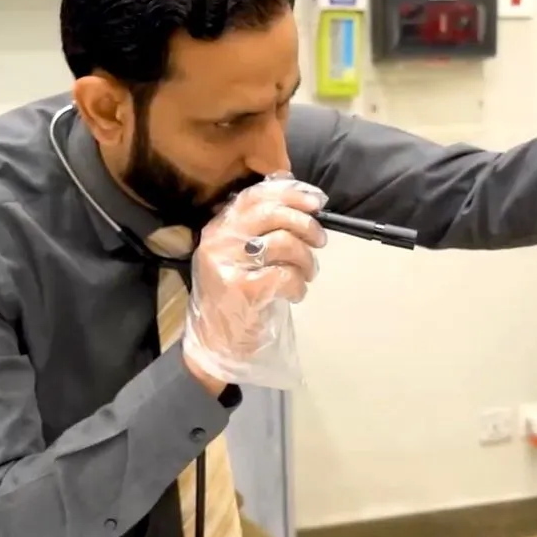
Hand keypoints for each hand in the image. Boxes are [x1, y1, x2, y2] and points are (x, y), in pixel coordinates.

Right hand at [183, 174, 327, 383]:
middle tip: (320, 241)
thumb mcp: (240, 256)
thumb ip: (260, 228)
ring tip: (307, 274)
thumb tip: (301, 198)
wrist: (216, 344)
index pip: (255, 196)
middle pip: (272, 213)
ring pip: (284, 242)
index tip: (317, 201)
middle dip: (306, 224)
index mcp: (218, 227)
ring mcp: (228, 264)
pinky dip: (299, 284)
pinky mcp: (243, 290)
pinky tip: (296, 293)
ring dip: (306, 259)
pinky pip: (286, 275)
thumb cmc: (235, 296)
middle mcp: (218, 240)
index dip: (291, 193)